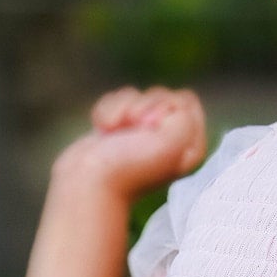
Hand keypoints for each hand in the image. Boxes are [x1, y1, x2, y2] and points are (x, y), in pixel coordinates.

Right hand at [52, 85, 207, 202]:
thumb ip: (184, 116)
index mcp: (189, 145)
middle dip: (141, 107)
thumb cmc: (130, 167)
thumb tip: (166, 104)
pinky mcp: (119, 128)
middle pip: (161, 94)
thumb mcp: (172, 144)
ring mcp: (142, 134)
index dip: (166, 106)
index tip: (152, 127)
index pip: (185, 100)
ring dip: (121, 109)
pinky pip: (116, 100)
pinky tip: (104, 131)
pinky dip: (106, 111)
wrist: (86, 182)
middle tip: (132, 133)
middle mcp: (169, 139)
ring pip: (136, 96)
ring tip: (113, 133)